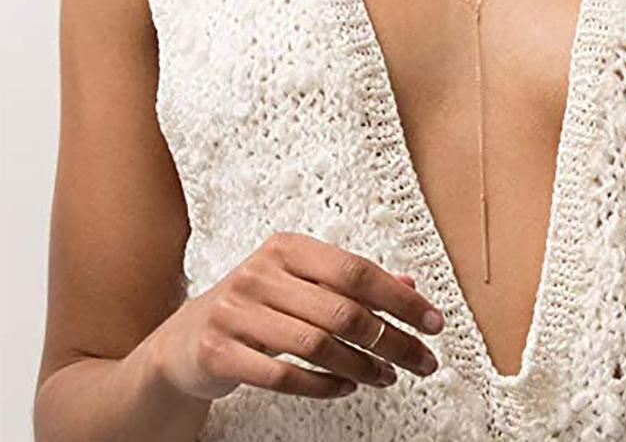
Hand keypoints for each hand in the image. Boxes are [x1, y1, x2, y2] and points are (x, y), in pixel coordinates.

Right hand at [150, 231, 444, 400]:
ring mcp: (236, 311)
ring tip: (389, 376)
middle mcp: (260, 272)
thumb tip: (409, 286)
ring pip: (317, 344)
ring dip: (364, 366)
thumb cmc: (255, 306)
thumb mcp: (300, 283)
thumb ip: (351, 283)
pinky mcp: (220, 351)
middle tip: (421, 359)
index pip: (355, 270)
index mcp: (287, 248)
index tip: (432, 322)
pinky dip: (324, 384)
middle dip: (392, 339)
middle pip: (342, 310)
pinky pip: (283, 375)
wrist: (185, 339)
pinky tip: (348, 385)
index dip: (400, 298)